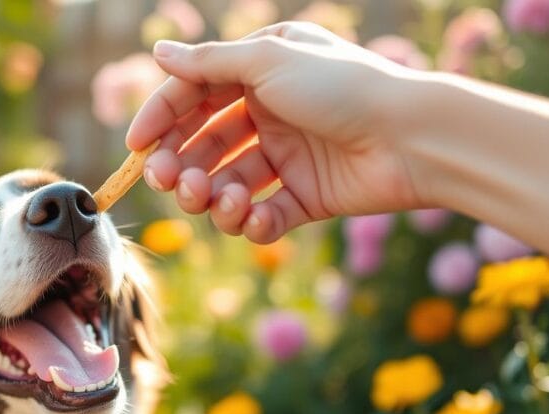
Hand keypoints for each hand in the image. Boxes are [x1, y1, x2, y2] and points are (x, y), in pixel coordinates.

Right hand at [127, 22, 425, 242]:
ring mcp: (287, 158)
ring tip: (218, 200)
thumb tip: (157, 55)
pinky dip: (252, 223)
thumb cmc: (341, 87)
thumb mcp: (267, 62)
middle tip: (169, 181)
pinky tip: (255, 218)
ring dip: (213, 197)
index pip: (194, 95)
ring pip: (228, 184)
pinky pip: (264, 216)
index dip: (162, 119)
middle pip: (205, 145)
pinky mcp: (306, 198)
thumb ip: (208, 64)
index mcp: (260, 73)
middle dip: (181, 165)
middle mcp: (269, 114)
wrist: (411, 136)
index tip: (137, 147)